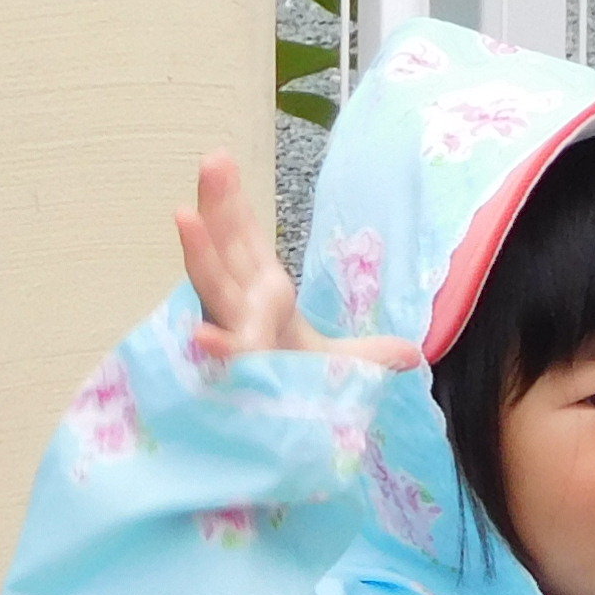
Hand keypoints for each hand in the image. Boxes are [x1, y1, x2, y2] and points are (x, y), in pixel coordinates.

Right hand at [174, 153, 417, 372]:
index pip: (246, 243)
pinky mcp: (242, 373)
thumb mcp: (339, 365)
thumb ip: (368, 352)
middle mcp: (243, 309)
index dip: (233, 206)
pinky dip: (213, 348)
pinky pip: (227, 358)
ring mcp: (238, 335)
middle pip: (227, 251)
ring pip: (214, 290)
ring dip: (200, 255)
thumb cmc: (295, 391)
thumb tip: (412, 353)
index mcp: (262, 296)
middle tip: (212, 161)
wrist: (285, 434)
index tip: (221, 161)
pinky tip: (200, 336)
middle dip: (218, 208)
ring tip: (183, 216)